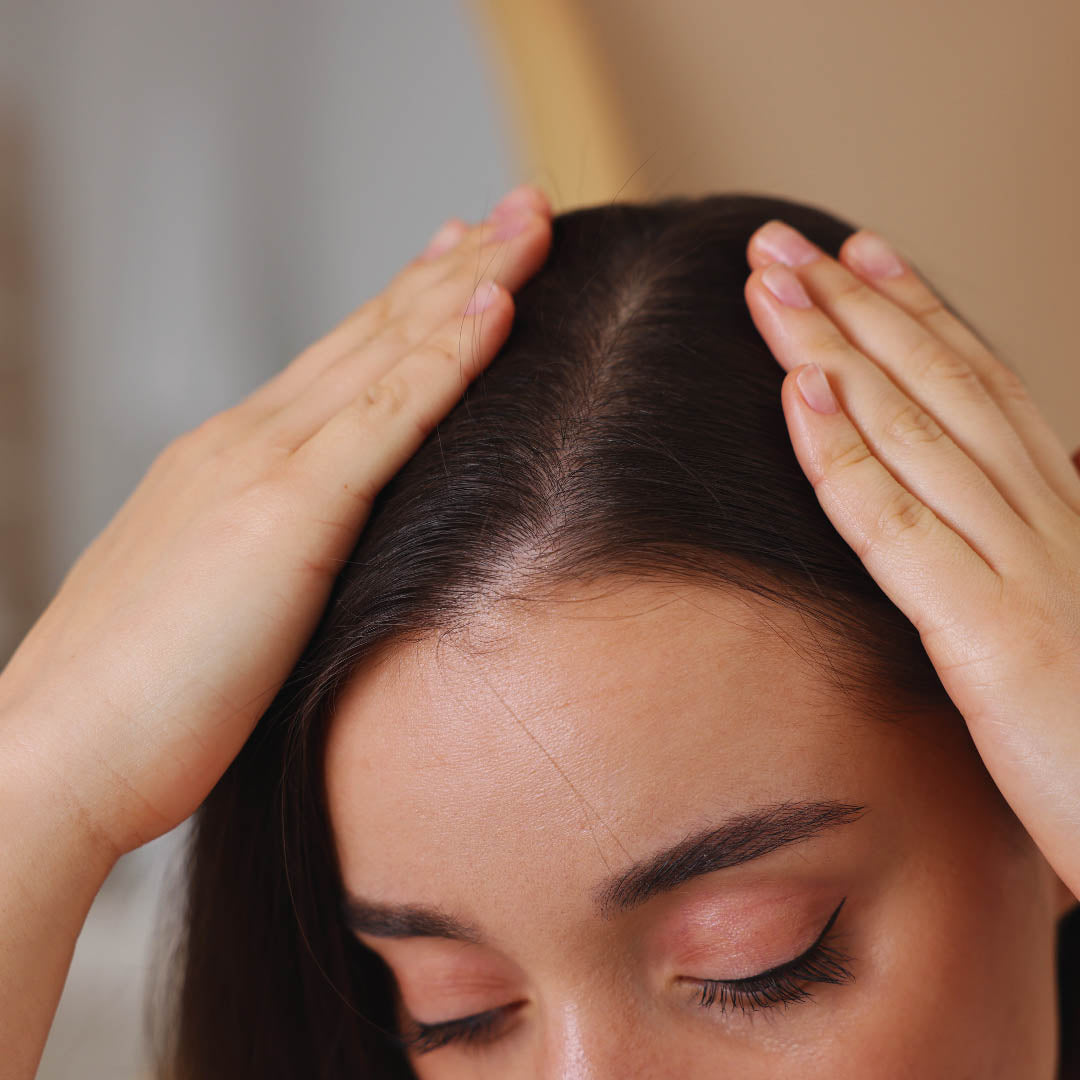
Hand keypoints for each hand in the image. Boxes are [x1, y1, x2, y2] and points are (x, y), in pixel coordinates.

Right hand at [0, 184, 552, 859]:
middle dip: (455, 262)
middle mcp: (247, 440)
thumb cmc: (138, 701)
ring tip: (531, 221)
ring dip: (469, 280)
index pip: (342, 362)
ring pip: (387, 351)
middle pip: (373, 332)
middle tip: (520, 206)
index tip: (466, 259)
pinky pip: (387, 418)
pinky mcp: (286, 514)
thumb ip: (275, 557)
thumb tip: (326, 559)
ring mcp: (263, 467)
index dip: (411, 304)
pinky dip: (446, 358)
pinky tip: (499, 307)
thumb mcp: (220, 600)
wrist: (57, 754)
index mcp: (231, 461)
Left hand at [743, 220, 1079, 898]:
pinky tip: (799, 391)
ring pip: (912, 430)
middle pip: (937, 385)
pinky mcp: (995, 634)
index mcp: (1062, 516)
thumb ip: (1012, 562)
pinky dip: (843, 452)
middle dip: (854, 303)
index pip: (980, 386)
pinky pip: (898, 525)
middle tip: (783, 240)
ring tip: (772, 284)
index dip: (916, 311)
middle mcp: (1047, 519)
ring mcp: (1024, 567)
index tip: (859, 250)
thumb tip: (973, 518)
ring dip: (834, 347)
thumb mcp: (1060, 624)